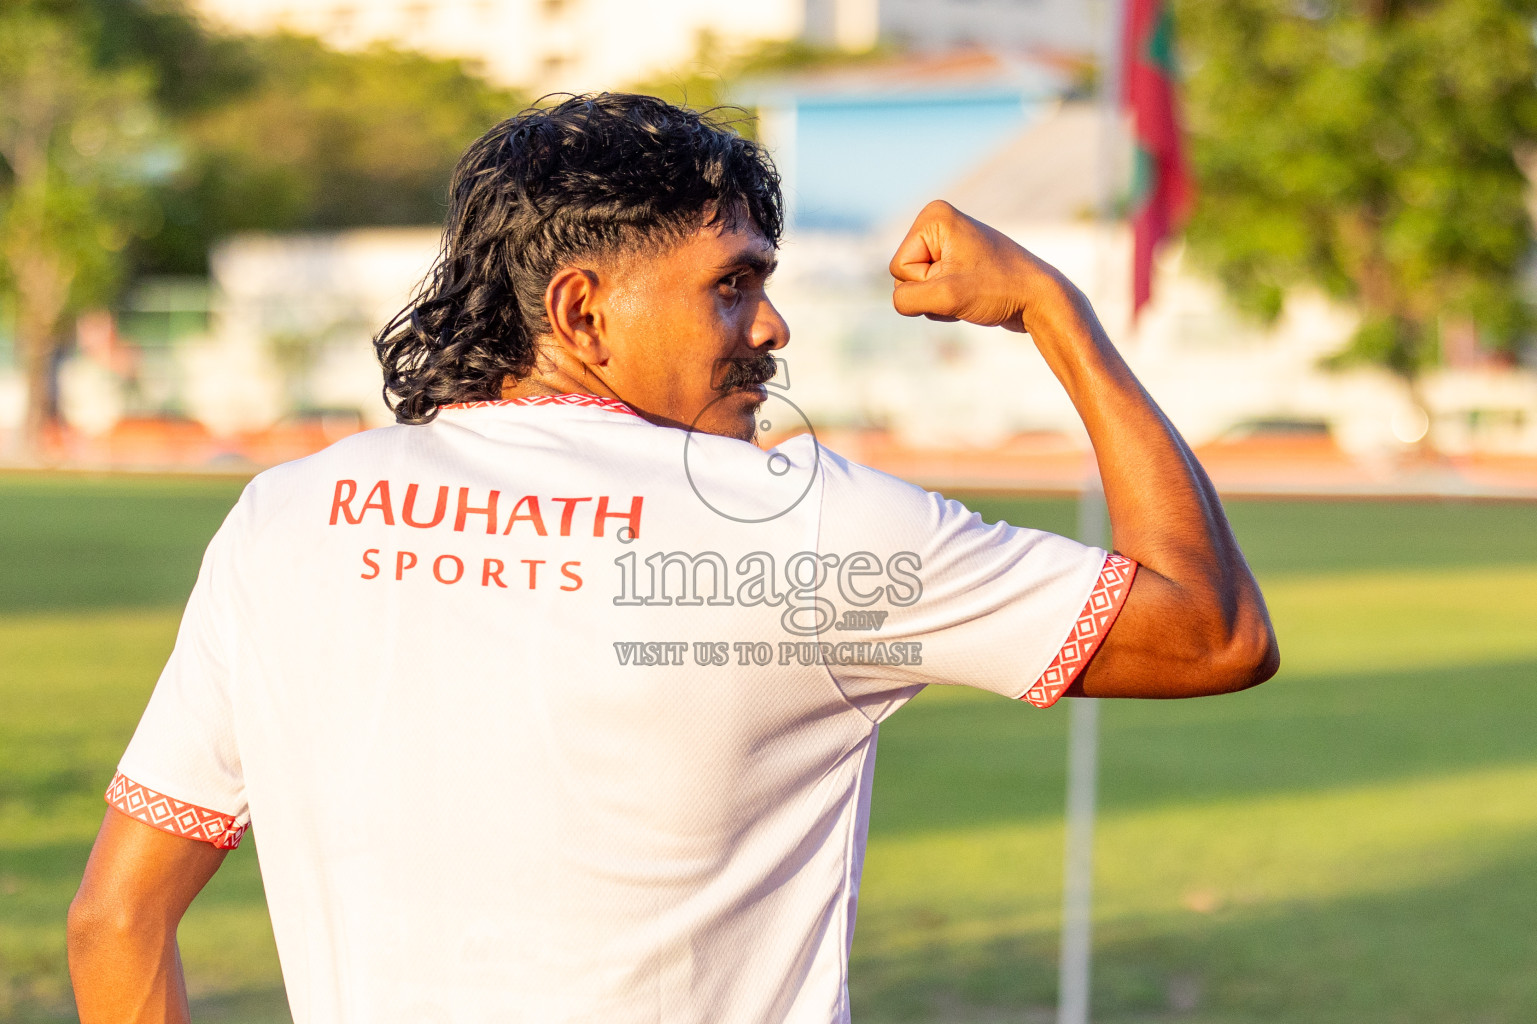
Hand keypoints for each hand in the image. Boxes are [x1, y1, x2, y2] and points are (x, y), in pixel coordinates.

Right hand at [888, 200, 1067, 333]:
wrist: (1041, 299)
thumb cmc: (998, 290)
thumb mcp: (945, 297)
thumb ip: (906, 299)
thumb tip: (899, 300)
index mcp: (933, 216)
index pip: (899, 267)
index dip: (927, 283)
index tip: (962, 277)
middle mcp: (938, 223)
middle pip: (904, 277)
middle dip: (932, 293)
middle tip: (968, 288)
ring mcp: (947, 244)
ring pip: (917, 289)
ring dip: (940, 302)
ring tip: (972, 293)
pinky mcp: (956, 263)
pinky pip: (931, 293)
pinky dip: (947, 304)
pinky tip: (972, 298)